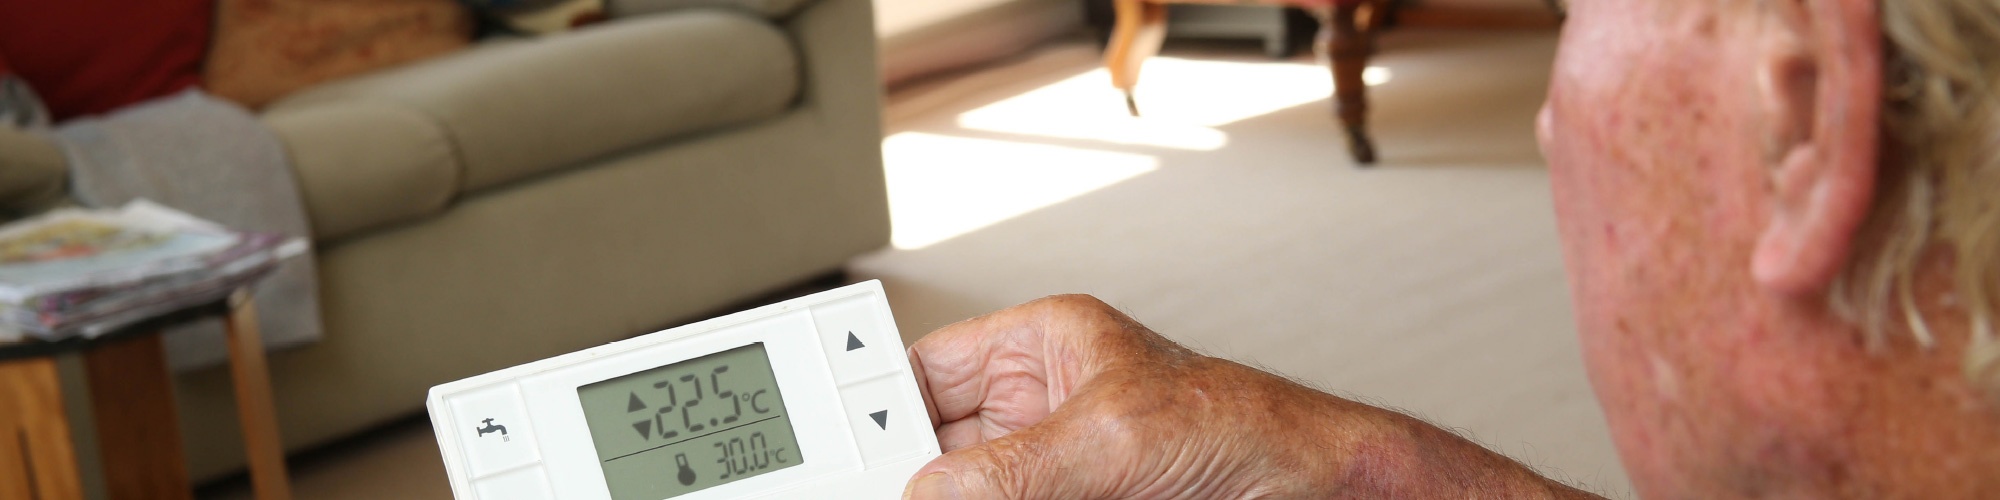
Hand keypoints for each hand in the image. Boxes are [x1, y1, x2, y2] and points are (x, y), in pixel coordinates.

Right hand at [902, 295, 1598, 498]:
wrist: (1312, 487)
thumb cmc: (1241, 425)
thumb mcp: (1111, 441)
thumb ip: (1011, 470)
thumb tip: (927, 490)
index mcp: (1038, 347)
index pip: (925, 369)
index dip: (875, 406)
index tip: (835, 451)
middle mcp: (1036, 405)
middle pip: (933, 442)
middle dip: (902, 471)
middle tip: (860, 485)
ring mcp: (1053, 466)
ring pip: (965, 488)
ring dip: (939, 496)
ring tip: (904, 498)